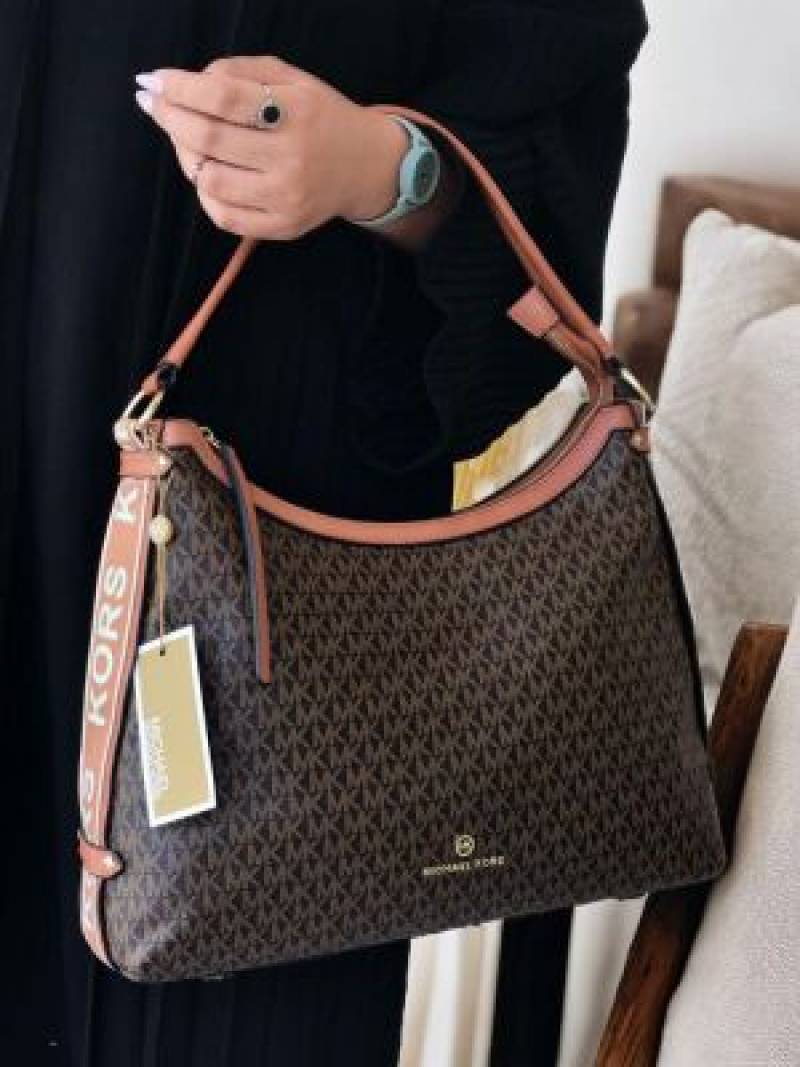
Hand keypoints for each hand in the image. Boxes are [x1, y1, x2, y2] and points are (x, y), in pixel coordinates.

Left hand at [134, 55, 409, 239]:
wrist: (365, 166)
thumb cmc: (319, 117)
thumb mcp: (291, 79)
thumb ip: (240, 72)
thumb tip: (187, 82)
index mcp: (296, 111)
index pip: (223, 98)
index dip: (181, 88)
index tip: (155, 81)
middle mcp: (292, 157)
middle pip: (210, 139)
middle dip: (170, 118)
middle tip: (154, 104)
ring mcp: (287, 197)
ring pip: (210, 180)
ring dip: (186, 156)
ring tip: (186, 141)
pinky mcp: (284, 226)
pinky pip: (224, 216)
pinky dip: (204, 193)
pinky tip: (206, 174)